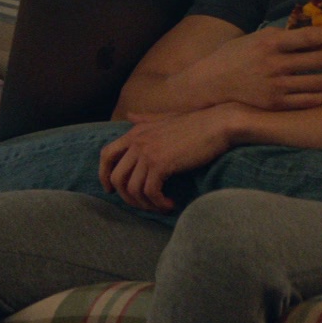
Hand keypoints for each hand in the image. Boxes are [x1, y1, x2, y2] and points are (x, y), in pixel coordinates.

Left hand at [98, 108, 234, 211]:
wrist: (218, 124)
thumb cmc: (197, 122)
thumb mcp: (165, 117)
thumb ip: (146, 119)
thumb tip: (130, 116)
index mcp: (135, 131)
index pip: (106, 155)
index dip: (104, 174)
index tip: (111, 190)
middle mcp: (137, 141)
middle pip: (116, 177)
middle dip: (126, 197)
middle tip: (143, 205)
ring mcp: (147, 153)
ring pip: (132, 189)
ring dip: (145, 204)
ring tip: (160, 206)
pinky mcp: (161, 164)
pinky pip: (150, 192)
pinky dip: (158, 203)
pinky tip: (171, 204)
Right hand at [190, 26, 321, 110]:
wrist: (211, 83)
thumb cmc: (235, 56)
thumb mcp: (255, 38)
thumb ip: (281, 37)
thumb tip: (311, 34)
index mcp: (270, 43)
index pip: (309, 37)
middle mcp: (275, 64)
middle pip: (319, 60)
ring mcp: (275, 86)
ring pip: (317, 83)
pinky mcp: (275, 105)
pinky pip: (307, 102)